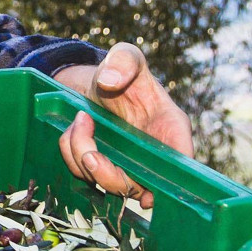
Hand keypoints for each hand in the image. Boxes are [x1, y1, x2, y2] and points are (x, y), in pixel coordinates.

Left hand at [52, 43, 192, 208]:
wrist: (98, 82)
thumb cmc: (122, 70)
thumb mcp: (126, 56)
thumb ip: (123, 60)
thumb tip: (109, 81)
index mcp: (171, 128)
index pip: (180, 164)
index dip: (168, 185)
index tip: (148, 195)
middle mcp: (152, 153)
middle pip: (136, 186)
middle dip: (107, 175)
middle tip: (89, 153)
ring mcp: (127, 162)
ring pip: (105, 181)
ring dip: (82, 156)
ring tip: (80, 120)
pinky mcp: (103, 164)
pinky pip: (83, 171)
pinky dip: (71, 152)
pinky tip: (74, 127)